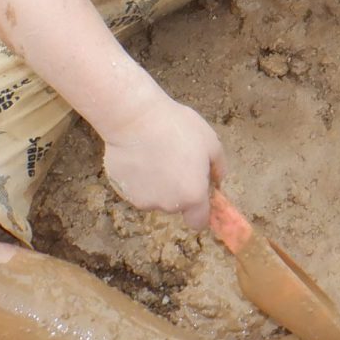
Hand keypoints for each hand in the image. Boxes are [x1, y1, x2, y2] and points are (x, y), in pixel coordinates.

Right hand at [100, 93, 225, 227]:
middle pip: (175, 206)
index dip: (198, 210)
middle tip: (173, 162)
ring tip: (152, 156)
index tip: (196, 192)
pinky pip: (133, 188)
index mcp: (192, 195)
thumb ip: (218, 166)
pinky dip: (136, 178)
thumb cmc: (177, 127)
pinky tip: (136, 156)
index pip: (198, 222)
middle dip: (176, 190)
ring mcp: (142, 199)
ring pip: (153, 197)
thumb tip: (216, 180)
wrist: (135, 118)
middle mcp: (167, 205)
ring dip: (155, 184)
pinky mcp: (121, 190)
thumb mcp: (210, 141)